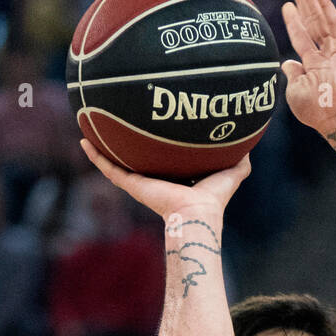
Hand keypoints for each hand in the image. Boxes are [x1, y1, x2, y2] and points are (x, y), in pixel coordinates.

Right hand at [79, 139, 250, 220]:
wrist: (198, 213)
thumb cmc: (215, 198)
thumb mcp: (231, 172)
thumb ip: (241, 160)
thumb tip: (251, 144)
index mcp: (174, 177)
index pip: (162, 158)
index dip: (156, 145)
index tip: (149, 128)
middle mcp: (155, 179)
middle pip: (136, 158)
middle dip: (125, 144)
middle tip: (115, 122)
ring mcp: (140, 182)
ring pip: (116, 162)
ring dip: (101, 147)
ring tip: (89, 128)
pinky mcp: (132, 184)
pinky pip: (108, 168)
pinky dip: (95, 156)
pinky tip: (84, 139)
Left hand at [281, 0, 335, 136]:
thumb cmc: (316, 111)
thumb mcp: (295, 93)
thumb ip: (292, 75)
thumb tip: (286, 63)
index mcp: (312, 65)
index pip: (301, 36)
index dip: (294, 20)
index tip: (287, 5)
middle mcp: (324, 55)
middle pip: (311, 21)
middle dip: (303, 0)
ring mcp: (334, 50)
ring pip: (320, 17)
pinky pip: (333, 21)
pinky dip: (325, 4)